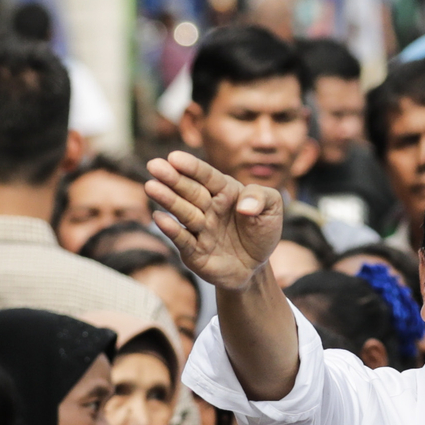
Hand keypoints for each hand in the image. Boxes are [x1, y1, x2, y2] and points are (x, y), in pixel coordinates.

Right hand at [145, 150, 283, 292]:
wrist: (255, 266)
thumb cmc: (261, 230)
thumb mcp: (272, 209)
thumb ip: (262, 197)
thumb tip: (244, 206)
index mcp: (224, 190)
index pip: (207, 176)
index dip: (192, 167)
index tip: (174, 157)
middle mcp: (208, 207)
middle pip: (189, 190)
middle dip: (172, 178)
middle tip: (154, 166)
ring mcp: (199, 228)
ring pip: (182, 211)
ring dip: (167, 199)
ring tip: (151, 187)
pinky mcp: (193, 251)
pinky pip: (182, 239)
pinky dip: (171, 229)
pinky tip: (159, 217)